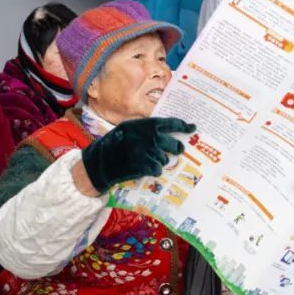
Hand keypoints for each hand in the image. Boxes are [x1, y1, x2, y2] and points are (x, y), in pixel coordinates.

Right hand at [80, 117, 195, 193]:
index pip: (171, 123)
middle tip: (177, 150)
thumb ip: (146, 129)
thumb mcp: (128, 129)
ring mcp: (149, 152)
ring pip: (165, 158)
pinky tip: (144, 168)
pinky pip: (159, 169)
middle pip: (174, 144)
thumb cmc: (113, 144)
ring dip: (160, 161)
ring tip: (147, 160)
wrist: (101, 161)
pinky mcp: (147, 166)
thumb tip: (164, 133)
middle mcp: (150, 137)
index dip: (184, 126)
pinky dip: (154, 170)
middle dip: (176, 148)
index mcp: (146, 125)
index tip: (192, 128)